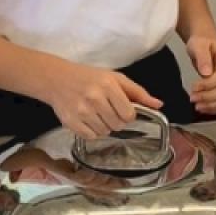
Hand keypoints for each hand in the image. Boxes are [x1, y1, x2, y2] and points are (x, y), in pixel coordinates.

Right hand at [48, 62, 162, 138]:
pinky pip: (91, 137)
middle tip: (106, 109)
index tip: (121, 108)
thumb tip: (159, 104)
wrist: (56, 79)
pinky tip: (87, 119)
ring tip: (95, 113)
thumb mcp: (114, 78)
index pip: (129, 114)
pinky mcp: (70, 122)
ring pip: (105, 132)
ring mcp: (81, 111)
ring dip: (104, 126)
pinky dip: (92, 131)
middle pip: (118, 125)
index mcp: (108, 85)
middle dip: (116, 120)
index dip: (128, 114)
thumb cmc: (89, 77)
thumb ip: (138, 92)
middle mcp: (94, 98)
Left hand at [185, 35, 215, 114]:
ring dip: (213, 105)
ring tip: (197, 106)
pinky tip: (205, 108)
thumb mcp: (198, 45)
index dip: (208, 85)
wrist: (206, 44)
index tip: (194, 88)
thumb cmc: (202, 43)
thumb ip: (202, 57)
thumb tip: (206, 73)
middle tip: (193, 98)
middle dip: (209, 97)